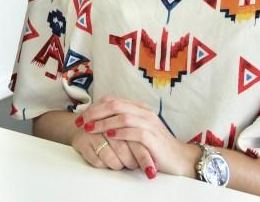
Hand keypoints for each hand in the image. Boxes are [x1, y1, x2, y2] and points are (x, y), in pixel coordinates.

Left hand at [81, 95, 197, 177]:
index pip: (112, 100)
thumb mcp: (135, 130)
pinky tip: (110, 136)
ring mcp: (150, 124)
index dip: (94, 107)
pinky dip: (121, 133)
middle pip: (115, 105)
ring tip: (90, 129)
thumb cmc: (153, 146)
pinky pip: (135, 132)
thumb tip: (96, 120)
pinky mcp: (154, 137)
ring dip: (104, 122)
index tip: (80, 117)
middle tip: (81, 122)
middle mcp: (144, 112)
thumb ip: (121, 122)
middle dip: (94, 113)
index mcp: (138, 108)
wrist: (178, 158)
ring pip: (123, 116)